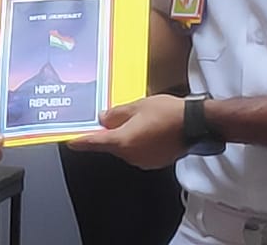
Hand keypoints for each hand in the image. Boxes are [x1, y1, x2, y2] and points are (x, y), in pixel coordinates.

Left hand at [66, 95, 187, 169]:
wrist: (196, 124)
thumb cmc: (169, 113)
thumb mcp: (137, 106)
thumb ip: (116, 114)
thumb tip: (104, 118)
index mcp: (123, 141)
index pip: (95, 142)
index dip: (81, 141)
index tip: (71, 142)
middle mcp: (132, 155)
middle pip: (111, 145)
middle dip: (108, 133)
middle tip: (111, 118)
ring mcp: (144, 160)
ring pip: (126, 148)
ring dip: (125, 136)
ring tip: (136, 119)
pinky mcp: (156, 161)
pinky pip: (139, 151)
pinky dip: (138, 142)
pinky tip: (146, 129)